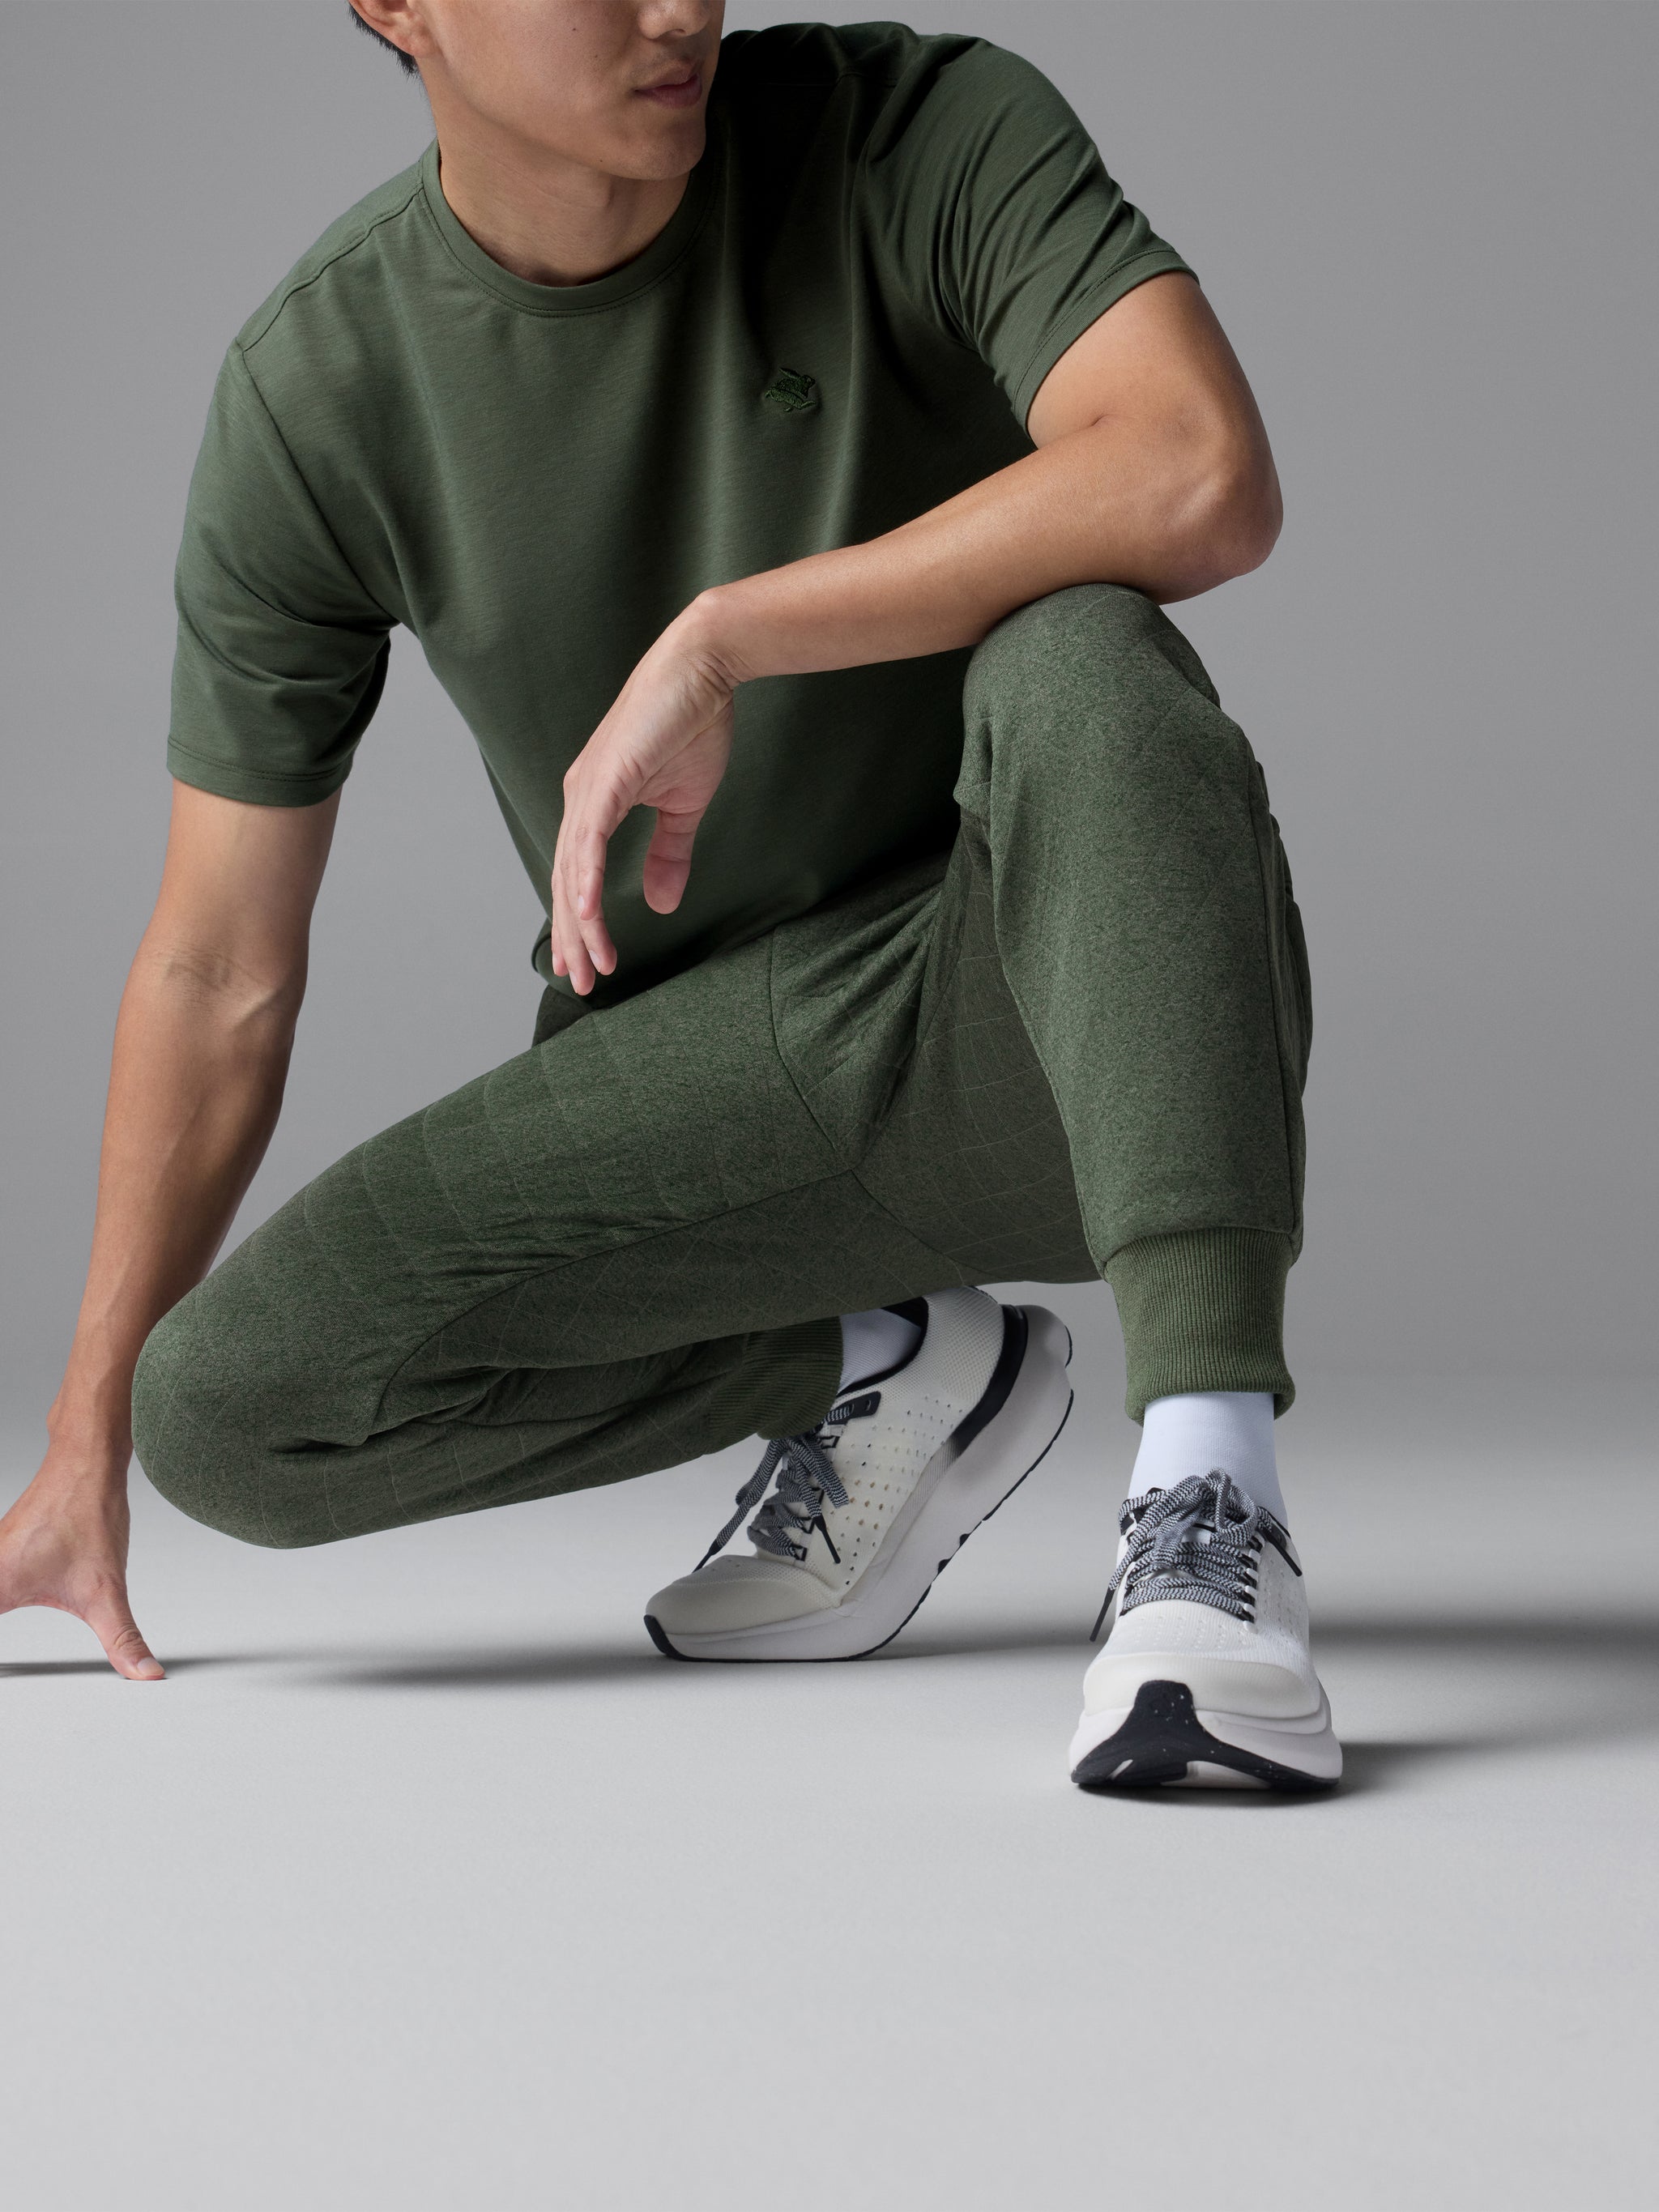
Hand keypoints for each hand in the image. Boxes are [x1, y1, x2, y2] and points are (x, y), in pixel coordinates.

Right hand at [0, 1450, 163, 1680]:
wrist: (86, 1463)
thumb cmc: (88, 1514)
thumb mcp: (106, 1592)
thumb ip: (122, 1639)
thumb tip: (145, 1674)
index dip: (4, 1666)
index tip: (9, 1676)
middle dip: (7, 1655)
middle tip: (16, 1674)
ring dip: (4, 1602)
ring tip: (22, 1643)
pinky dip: (3, 1594)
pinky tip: (10, 1597)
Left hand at [550, 597, 742, 993]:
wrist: (702, 667)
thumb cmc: (691, 723)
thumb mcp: (683, 804)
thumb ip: (669, 853)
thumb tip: (661, 902)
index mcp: (594, 803)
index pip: (576, 875)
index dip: (579, 923)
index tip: (586, 964)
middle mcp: (581, 797)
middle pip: (565, 881)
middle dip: (572, 936)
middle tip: (580, 982)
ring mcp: (589, 787)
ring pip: (572, 868)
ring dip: (580, 921)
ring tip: (590, 964)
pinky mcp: (607, 776)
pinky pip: (590, 837)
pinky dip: (586, 876)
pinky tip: (586, 911)